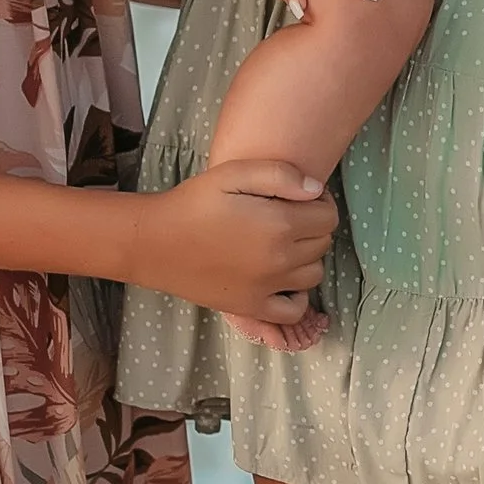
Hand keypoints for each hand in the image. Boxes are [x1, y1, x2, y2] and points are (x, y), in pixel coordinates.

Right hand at [138, 160, 336, 323]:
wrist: (154, 242)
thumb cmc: (193, 202)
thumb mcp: (233, 173)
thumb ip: (280, 175)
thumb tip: (317, 190)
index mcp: (279, 223)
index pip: (328, 217)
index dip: (318, 203)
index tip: (298, 199)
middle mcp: (280, 258)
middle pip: (323, 244)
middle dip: (313, 228)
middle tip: (286, 218)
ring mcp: (268, 287)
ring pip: (314, 274)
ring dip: (306, 258)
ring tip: (282, 245)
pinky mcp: (252, 307)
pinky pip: (295, 310)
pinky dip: (297, 297)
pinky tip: (281, 280)